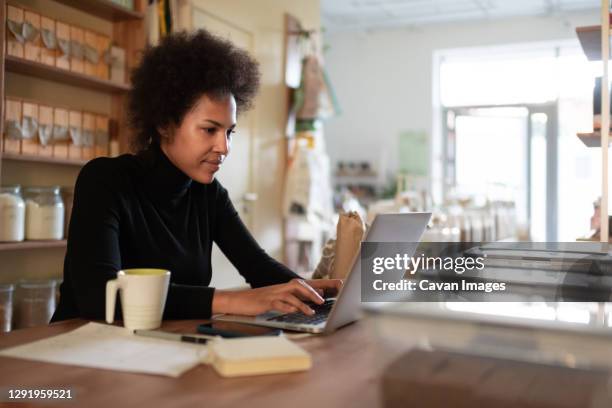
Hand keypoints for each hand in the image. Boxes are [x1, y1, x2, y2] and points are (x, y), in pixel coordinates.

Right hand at [212, 278, 342, 315]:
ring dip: (302, 303)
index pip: (305, 284)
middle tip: (323, 301)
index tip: (337, 284)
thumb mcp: (275, 301)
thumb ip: (290, 301)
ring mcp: (272, 294)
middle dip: (312, 292)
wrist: (235, 301)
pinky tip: (293, 312)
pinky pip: (278, 303)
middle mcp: (279, 288)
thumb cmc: (256, 303)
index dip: (321, 284)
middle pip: (299, 285)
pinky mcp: (264, 302)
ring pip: (291, 294)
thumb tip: (307, 305)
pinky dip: (287, 308)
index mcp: (284, 288)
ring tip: (311, 311)